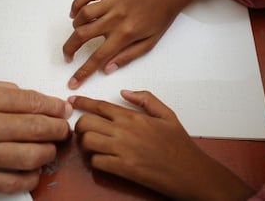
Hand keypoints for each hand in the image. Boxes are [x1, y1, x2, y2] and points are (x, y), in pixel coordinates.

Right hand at [0, 80, 71, 192]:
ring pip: (31, 157)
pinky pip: (12, 183)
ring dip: (49, 153)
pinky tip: (34, 170)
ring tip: (50, 148)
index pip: (33, 102)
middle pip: (37, 129)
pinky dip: (30, 178)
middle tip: (64, 130)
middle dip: (59, 130)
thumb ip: (6, 92)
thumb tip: (38, 102)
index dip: (54, 107)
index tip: (63, 110)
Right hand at [63, 0, 180, 89]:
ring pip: (82, 15)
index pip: (98, 57)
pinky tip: (74, 14)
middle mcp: (115, 17)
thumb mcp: (150, 43)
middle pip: (82, 35)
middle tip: (68, 56)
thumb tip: (107, 69)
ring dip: (75, 27)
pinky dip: (76, 5)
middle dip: (69, 49)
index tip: (73, 82)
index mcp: (126, 34)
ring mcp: (111, 1)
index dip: (82, 72)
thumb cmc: (161, 17)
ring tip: (77, 33)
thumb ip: (127, 56)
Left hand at [71, 90, 253, 199]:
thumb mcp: (167, 114)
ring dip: (85, 144)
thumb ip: (145, 99)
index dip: (82, 102)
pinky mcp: (123, 169)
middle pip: (86, 122)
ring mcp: (123, 150)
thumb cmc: (179, 145)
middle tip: (83, 130)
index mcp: (133, 117)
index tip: (73, 101)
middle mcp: (125, 131)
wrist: (191, 172)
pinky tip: (102, 160)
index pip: (99, 106)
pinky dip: (95, 161)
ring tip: (92, 146)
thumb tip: (124, 92)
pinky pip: (96, 162)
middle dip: (79, 125)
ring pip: (87, 141)